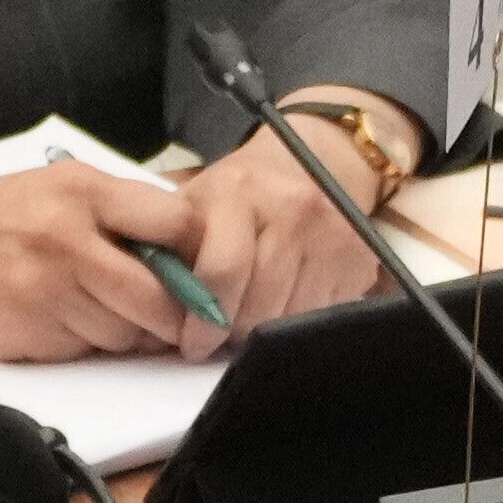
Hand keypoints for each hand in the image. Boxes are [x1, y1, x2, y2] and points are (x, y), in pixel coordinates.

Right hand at [0, 152, 224, 360]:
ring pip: (129, 331)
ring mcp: (48, 287)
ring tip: (111, 314)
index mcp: (84, 190)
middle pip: (164, 293)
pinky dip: (94, 346)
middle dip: (181, 315)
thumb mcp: (53, 192)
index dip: (204, 256)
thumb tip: (190, 251)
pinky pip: (90, 350)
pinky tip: (70, 324)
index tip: (210, 272)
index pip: (179, 224)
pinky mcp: (30, 331)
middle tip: (185, 320)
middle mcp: (69, 235)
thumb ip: (118, 214)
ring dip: (135, 334)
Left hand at [171, 107, 401, 323]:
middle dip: (231, 331)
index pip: (222, 271)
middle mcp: (292, 209)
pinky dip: (297, 322)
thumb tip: (144, 305)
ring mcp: (332, 234)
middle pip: (257, 305)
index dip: (202, 318)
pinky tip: (282, 306)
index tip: (191, 342)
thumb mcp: (196, 201)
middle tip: (218, 336)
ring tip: (248, 317)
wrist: (317, 161)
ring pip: (290, 317)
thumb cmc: (243, 191)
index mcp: (239, 192)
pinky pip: (321, 315)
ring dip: (264, 330)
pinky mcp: (359, 258)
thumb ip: (167, 246)